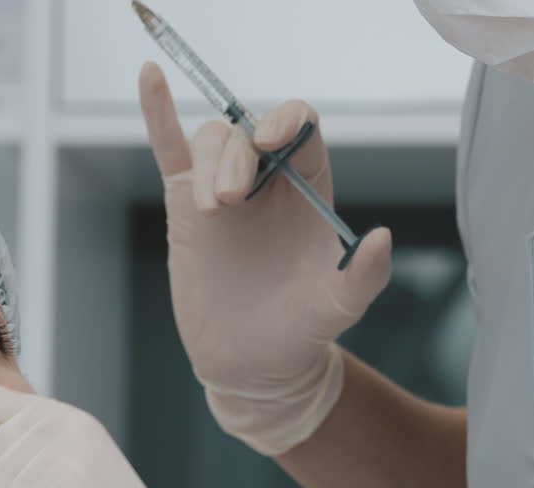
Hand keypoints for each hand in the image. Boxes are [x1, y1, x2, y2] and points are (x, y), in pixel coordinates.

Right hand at [138, 62, 392, 455]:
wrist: (250, 364)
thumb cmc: (299, 331)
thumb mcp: (338, 308)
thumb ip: (365, 276)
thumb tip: (384, 239)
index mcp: (308, 188)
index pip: (301, 127)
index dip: (285, 121)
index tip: (270, 142)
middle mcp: (267, 180)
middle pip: (247, 132)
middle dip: (237, 158)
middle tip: (231, 203)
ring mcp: (222, 189)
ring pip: (211, 140)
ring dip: (209, 164)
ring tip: (213, 212)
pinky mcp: (185, 203)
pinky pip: (169, 146)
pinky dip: (158, 110)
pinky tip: (149, 77)